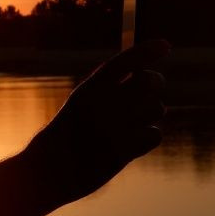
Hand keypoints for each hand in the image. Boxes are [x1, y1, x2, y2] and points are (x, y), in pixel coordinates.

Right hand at [23, 40, 169, 203]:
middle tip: (150, 88)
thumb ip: (105, 87)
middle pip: (149, 82)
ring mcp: (115, 129)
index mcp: (89, 90)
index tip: (166, 45)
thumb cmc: (67, 132)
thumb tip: (140, 70)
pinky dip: (148, 137)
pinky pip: (154, 134)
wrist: (49, 170)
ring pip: (156, 108)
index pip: (123, 63)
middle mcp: (102, 106)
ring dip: (150, 113)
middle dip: (155, 82)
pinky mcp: (124, 151)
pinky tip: (132, 142)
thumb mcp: (80, 103)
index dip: (146, 51)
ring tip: (131, 122)